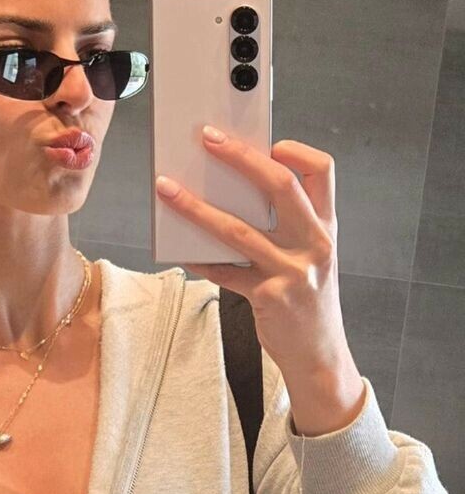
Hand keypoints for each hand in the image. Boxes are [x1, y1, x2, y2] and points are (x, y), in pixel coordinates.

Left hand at [156, 129, 353, 380]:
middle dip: (240, 157)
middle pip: (279, 186)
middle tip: (207, 138)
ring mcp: (293, 271)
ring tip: (167, 188)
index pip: (322, 171)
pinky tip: (178, 248)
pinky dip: (198, 258)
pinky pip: (223, 272)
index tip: (269, 141)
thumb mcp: (310, 257)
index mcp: (326, 227)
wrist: (318, 355)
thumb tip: (231, 194)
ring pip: (237, 229)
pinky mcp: (268, 297)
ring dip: (196, 206)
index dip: (296, 150)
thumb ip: (286, 227)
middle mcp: (315, 244)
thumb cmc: (307, 301)